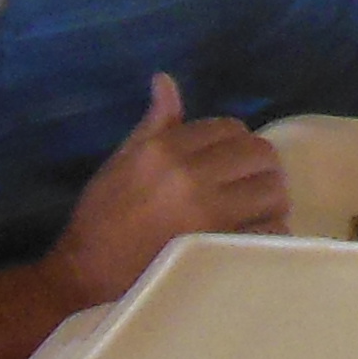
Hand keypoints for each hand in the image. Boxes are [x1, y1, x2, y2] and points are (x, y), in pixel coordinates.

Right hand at [46, 73, 287, 303]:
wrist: (86, 278)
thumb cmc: (102, 219)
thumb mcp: (120, 162)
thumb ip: (153, 124)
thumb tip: (166, 81)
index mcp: (165, 150)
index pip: (228, 128)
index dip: (234, 143)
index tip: (228, 163)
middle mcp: (190, 176)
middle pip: (258, 154)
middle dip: (260, 166)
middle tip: (249, 184)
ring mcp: (209, 214)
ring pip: (271, 190)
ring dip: (270, 198)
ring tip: (256, 210)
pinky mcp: (221, 249)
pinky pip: (270, 230)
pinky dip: (270, 231)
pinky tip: (255, 235)